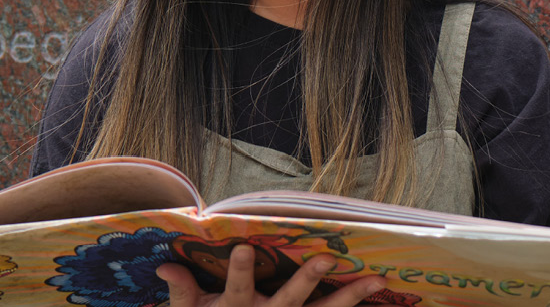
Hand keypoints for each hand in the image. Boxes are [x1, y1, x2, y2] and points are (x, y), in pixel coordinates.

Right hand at [157, 246, 386, 306]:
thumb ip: (183, 291)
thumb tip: (164, 264)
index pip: (237, 287)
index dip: (241, 270)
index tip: (245, 247)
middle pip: (291, 300)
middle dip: (308, 279)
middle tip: (327, 257)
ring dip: (351, 297)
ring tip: (377, 280)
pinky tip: (385, 303)